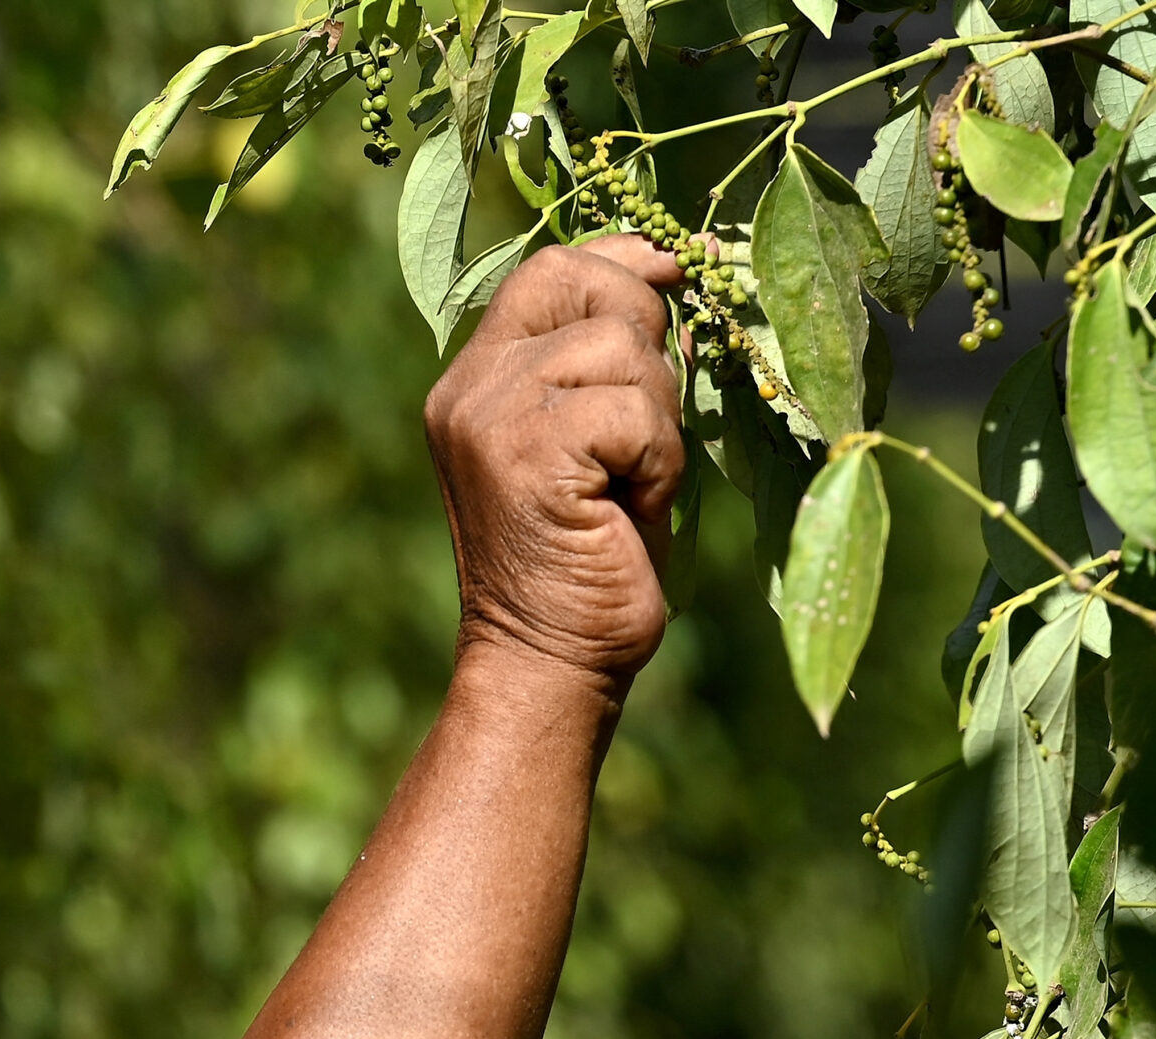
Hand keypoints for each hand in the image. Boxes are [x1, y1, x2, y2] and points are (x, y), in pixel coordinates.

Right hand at [423, 234, 685, 687]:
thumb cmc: (591, 561)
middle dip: (648, 341)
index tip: (685, 273)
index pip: (552, 267)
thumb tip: (679, 271)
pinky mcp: (527, 452)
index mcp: (478, 377)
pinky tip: (632, 507)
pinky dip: (659, 459)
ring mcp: (491, 415)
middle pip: (588, 283)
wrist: (550, 662)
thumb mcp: (601, 441)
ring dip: (659, 417)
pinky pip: (634, 410)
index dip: (626, 259)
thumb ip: (614, 364)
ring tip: (634, 482)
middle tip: (642, 433)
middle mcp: (471, 385)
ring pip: (622, 344)